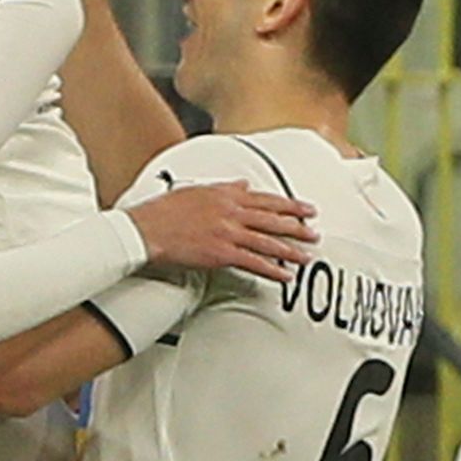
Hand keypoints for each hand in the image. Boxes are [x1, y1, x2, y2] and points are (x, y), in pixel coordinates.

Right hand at [125, 181, 312, 282]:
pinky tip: (284, 276)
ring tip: (306, 257)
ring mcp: (228, 233)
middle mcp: (231, 212)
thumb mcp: (197, 190)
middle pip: (273, 219)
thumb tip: (243, 184)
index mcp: (226, 195)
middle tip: (315, 233)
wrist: (146, 228)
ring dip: (290, 250)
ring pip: (267, 241)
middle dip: (297, 226)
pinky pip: (253, 262)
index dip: (290, 205)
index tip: (307, 208)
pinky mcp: (221, 253)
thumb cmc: (165, 211)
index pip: (267, 199)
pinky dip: (271, 270)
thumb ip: (225, 187)